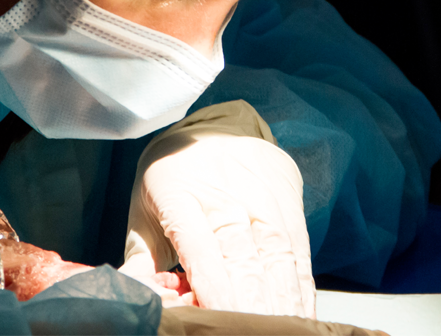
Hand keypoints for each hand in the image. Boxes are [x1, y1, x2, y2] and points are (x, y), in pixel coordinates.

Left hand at [119, 101, 314, 317]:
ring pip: (277, 255)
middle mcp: (224, 194)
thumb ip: (141, 262)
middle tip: (251, 330)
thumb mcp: (144, 210)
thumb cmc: (172, 178)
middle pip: (243, 257)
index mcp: (179, 194)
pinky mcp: (289, 200)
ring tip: (281, 329)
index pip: (200, 248)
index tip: (221, 317)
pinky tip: (301, 314)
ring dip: (282, 300)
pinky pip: (300, 250)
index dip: (214, 288)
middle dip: (251, 303)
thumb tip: (137, 302)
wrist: (216, 126)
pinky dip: (303, 287)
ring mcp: (261, 196)